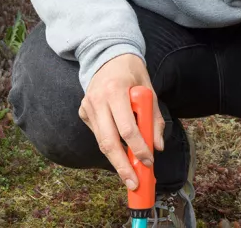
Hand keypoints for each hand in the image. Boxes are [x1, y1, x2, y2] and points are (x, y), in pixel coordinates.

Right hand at [78, 54, 164, 191]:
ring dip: (116, 160)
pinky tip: (120, 147)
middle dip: (122, 166)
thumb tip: (157, 146)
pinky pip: (98, 134)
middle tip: (134, 183)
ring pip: (101, 141)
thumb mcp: (149, 89)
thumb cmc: (131, 73)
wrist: (106, 56)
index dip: (138, 148)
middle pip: (109, 142)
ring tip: (130, 175)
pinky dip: (110, 144)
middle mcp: (98, 100)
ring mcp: (88, 106)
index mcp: (116, 91)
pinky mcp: (83, 111)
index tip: (149, 162)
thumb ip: (154, 118)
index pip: (127, 128)